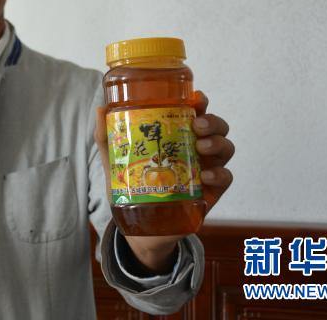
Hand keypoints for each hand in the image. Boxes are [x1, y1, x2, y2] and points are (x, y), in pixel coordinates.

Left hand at [94, 91, 233, 272]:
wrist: (139, 228)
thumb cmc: (131, 187)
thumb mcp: (116, 161)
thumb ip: (107, 137)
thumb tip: (99, 107)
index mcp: (176, 136)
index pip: (194, 113)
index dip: (200, 102)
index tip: (196, 98)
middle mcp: (195, 149)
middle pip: (216, 127)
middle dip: (212, 121)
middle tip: (197, 125)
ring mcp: (205, 170)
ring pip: (226, 147)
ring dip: (218, 142)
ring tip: (201, 146)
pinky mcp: (211, 193)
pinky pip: (226, 178)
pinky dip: (220, 173)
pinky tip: (206, 175)